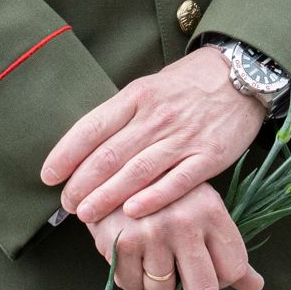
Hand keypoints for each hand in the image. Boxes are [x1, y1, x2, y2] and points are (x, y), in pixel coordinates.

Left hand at [43, 49, 266, 225]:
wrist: (242, 74)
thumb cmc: (189, 84)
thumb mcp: (150, 87)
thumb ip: (122, 115)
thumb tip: (87, 147)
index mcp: (136, 96)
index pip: (92, 127)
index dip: (66, 154)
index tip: (48, 176)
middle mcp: (156, 116)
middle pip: (110, 154)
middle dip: (82, 183)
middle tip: (66, 205)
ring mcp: (183, 137)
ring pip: (137, 171)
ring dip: (108, 196)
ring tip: (87, 215)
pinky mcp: (209, 156)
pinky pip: (177, 181)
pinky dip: (153, 198)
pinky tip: (132, 213)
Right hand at [90, 184, 261, 289]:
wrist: (112, 168)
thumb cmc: (164, 194)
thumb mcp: (202, 210)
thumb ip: (228, 251)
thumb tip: (256, 286)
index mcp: (212, 211)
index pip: (234, 270)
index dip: (220, 280)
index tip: (207, 271)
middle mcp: (185, 221)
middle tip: (183, 287)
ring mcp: (151, 232)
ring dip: (155, 282)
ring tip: (150, 254)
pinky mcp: (121, 242)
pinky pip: (130, 284)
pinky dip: (130, 276)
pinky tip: (130, 251)